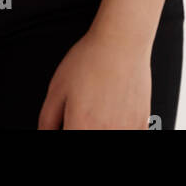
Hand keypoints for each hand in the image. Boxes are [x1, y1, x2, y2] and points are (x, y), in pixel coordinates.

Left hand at [37, 29, 151, 129]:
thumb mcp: (57, 88)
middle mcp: (105, 132)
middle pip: (87, 137)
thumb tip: (45, 134)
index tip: (67, 125)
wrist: (121, 43)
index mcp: (81, 127)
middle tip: (79, 115)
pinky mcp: (140, 125)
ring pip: (107, 136)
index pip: (69, 142)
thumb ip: (47, 120)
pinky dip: (117, 127)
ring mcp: (125, 130)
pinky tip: (111, 114)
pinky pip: (126, 134)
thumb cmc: (91, 60)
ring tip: (96, 112)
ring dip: (98, 127)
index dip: (66, 130)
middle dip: (79, 127)